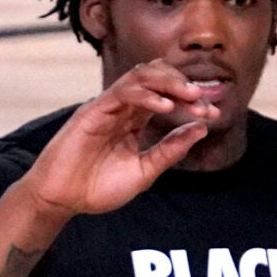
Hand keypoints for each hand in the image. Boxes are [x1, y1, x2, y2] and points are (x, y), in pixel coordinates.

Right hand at [20, 61, 220, 217]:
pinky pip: (121, 92)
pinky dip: (146, 95)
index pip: (167, 97)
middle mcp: (122, 108)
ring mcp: (107, 106)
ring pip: (140, 77)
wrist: (63, 199)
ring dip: (169, 83)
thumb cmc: (97, 188)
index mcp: (134, 120)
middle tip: (205, 100)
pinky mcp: (92, 110)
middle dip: (183, 85)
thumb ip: (170, 150)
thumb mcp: (144, 171)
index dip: (192, 103)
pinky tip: (165, 107)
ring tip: (192, 96)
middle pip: (156, 78)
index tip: (213, 114)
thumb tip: (201, 129)